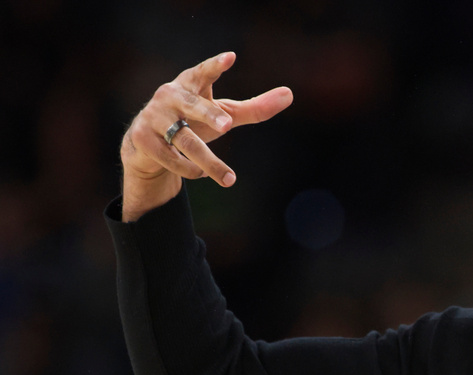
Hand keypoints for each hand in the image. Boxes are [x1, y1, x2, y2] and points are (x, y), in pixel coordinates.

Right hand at [120, 52, 292, 220]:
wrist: (147, 145)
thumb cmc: (193, 121)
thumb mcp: (224, 114)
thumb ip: (255, 108)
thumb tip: (290, 94)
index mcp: (190, 84)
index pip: (203, 71)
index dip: (215, 65)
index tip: (231, 57)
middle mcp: (169, 96)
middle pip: (192, 105)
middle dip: (208, 114)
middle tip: (228, 124)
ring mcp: (154, 117)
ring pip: (185, 141)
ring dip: (209, 162)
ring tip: (230, 180)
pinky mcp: (143, 139)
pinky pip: (172, 159)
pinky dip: (190, 169)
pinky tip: (201, 174)